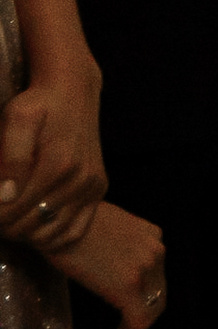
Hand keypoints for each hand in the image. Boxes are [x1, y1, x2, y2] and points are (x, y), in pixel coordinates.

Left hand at [0, 66, 105, 252]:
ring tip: (11, 213)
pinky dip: (50, 236)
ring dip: (23, 232)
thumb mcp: (16, 119)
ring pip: (47, 234)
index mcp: (58, 164)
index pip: (10, 212)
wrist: (73, 92)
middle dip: (3, 223)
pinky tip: (34, 221)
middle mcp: (80, 180)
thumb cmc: (38, 105)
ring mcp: (91, 187)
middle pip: (26, 227)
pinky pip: (73, 232)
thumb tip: (6, 196)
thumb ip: (11, 157)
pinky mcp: (98, 190)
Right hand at [43, 203, 163, 328]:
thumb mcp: (106, 235)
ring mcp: (146, 267)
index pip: (154, 279)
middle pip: (155, 297)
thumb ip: (118, 254)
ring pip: (147, 312)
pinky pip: (137, 321)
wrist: (58, 216)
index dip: (140, 303)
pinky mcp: (129, 285)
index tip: (121, 321)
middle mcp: (156, 250)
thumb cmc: (70, 224)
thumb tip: (108, 273)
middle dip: (135, 325)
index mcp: (152, 237)